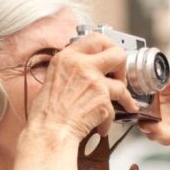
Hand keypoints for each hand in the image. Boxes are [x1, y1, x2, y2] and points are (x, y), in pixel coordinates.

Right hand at [25, 33, 139, 141]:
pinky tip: (103, 125)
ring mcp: (94, 82)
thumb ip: (70, 70)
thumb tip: (84, 70)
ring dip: (124, 97)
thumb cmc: (45, 113)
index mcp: (67, 57)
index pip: (96, 39)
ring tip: (122, 105)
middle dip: (122, 67)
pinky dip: (109, 120)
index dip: (109, 47)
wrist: (48, 131)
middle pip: (117, 54)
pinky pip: (115, 109)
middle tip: (118, 78)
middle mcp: (82, 65)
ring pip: (122, 85)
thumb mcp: (52, 79)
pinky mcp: (103, 100)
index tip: (111, 57)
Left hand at [138, 69, 169, 165]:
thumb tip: (142, 124)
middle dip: (148, 83)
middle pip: (148, 78)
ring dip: (168, 84)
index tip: (136, 99)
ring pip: (165, 74)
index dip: (135, 93)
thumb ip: (154, 131)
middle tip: (153, 94)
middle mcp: (161, 90)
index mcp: (152, 102)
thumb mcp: (168, 135)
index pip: (138, 92)